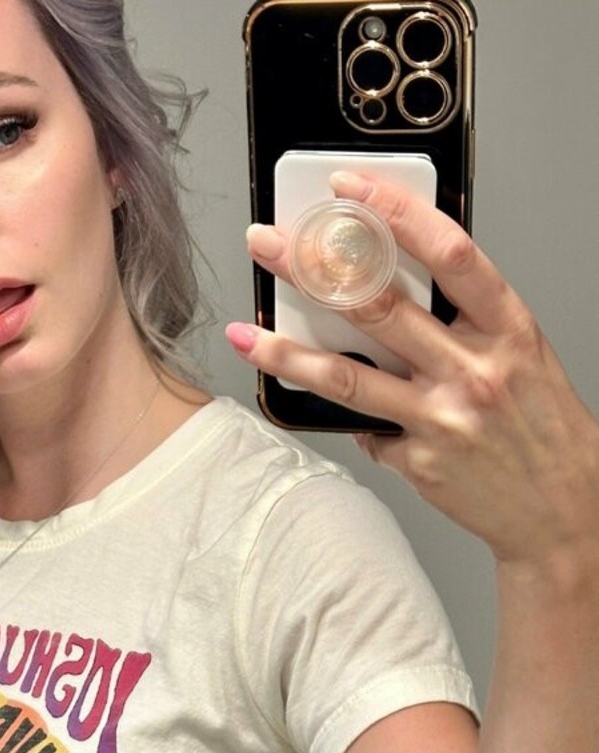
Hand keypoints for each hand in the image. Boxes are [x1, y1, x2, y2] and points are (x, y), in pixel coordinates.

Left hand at [228, 170, 598, 581]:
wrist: (563, 506)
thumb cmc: (539, 424)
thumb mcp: (519, 353)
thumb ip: (464, 318)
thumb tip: (391, 285)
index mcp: (507, 327)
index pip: (448, 253)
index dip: (395, 213)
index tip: (350, 188)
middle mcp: (474, 369)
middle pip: (378, 306)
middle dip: (313, 268)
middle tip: (268, 244)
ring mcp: (441, 419)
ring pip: (346, 377)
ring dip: (286, 353)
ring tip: (245, 334)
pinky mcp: (417, 462)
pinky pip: (363, 429)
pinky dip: (345, 416)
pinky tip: (331, 411)